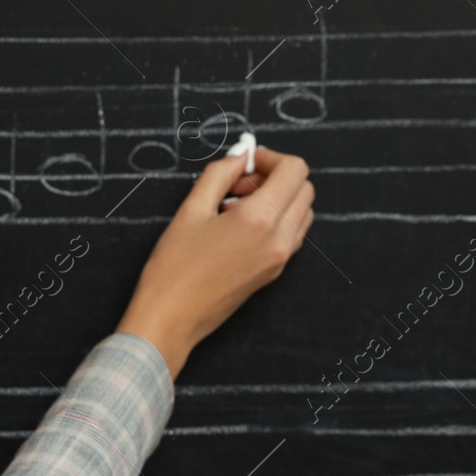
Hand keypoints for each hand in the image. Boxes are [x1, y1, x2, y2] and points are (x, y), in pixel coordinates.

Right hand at [114, 146, 313, 379]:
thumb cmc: (173, 269)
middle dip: (275, 177)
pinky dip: (276, 220)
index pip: (294, 170)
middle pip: (304, 188)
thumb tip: (240, 156)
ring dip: (278, 199)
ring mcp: (280, 259)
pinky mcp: (274, 272)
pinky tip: (239, 227)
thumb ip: (219, 174)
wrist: (171, 319)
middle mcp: (278, 240)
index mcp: (259, 219)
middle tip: (237, 186)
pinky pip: (291, 234)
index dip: (270, 158)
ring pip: (302, 212)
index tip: (244, 164)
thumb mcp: (190, 210)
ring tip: (237, 208)